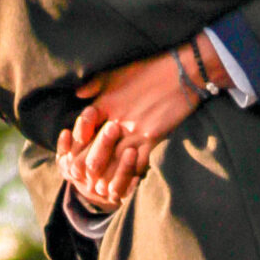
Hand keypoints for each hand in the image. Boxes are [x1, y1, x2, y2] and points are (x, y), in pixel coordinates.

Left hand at [58, 44, 213, 202]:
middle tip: (88, 184)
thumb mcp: (116, 73)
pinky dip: (133, 175)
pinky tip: (131, 182)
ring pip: (114, 165)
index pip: (83, 135)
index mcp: (103, 105)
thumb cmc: (148, 69)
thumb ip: (94, 85)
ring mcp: (134, 131)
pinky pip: (139, 164)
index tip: (77, 160)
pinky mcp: (153, 137)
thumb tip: (78, 95)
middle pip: (95, 155)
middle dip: (90, 172)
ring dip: (109, 179)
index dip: (78, 151)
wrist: (181, 71)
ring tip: (106, 190)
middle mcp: (116, 121)